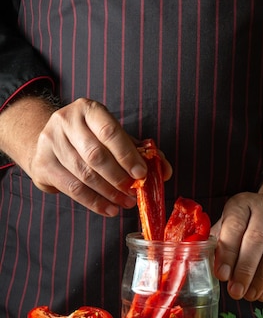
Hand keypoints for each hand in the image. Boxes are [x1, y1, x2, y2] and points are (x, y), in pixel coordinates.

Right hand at [1, 96, 171, 215]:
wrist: (52, 141)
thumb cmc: (91, 139)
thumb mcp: (116, 138)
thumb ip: (141, 151)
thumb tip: (165, 171)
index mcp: (88, 109)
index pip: (109, 132)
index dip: (127, 155)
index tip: (141, 174)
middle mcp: (66, 121)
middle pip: (95, 155)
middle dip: (118, 178)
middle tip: (134, 193)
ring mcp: (51, 141)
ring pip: (84, 174)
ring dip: (109, 193)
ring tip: (125, 203)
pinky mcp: (42, 163)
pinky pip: (72, 188)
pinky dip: (94, 202)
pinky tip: (109, 209)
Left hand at [211, 191, 262, 301]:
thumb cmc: (251, 221)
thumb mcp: (232, 222)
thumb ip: (219, 241)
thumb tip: (206, 264)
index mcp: (242, 203)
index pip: (234, 227)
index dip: (227, 253)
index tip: (222, 275)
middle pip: (256, 239)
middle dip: (245, 269)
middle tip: (236, 291)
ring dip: (261, 278)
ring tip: (250, 295)